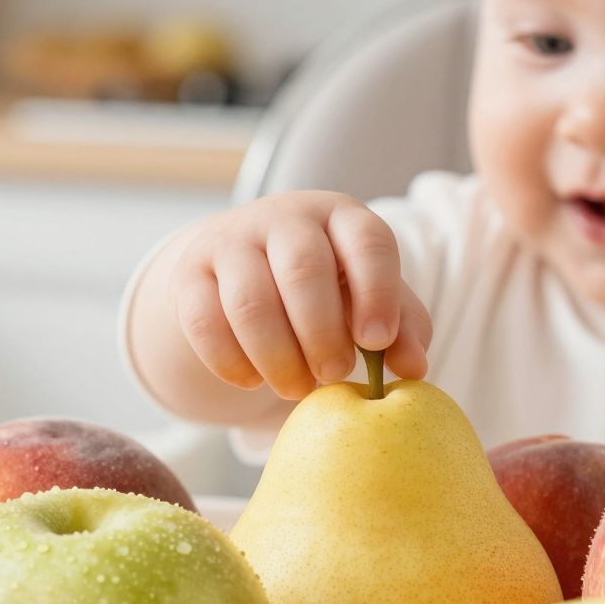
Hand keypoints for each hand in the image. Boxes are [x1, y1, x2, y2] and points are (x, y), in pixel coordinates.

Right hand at [165, 191, 431, 399]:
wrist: (242, 269)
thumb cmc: (324, 287)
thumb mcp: (367, 296)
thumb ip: (401, 328)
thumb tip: (414, 369)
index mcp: (340, 216)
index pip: (367, 241)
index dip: (376, 292)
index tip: (376, 342)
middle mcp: (285, 217)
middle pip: (302, 269)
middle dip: (321, 333)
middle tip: (334, 375)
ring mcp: (231, 240)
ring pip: (249, 300)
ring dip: (277, 356)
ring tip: (296, 388)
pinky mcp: (189, 272)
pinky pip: (203, 322)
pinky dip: (230, 362)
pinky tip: (253, 380)